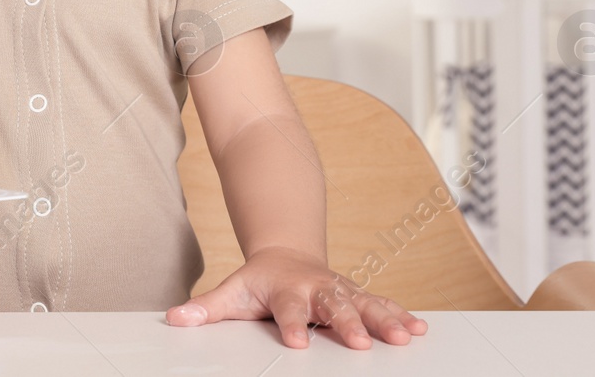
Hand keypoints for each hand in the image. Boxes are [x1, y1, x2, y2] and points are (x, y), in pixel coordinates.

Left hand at [165, 245, 427, 349]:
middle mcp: (316, 287)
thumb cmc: (258, 280)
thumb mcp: (231, 290)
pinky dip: (401, 314)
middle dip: (347, 323)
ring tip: (405, 336)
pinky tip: (419, 329)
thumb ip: (206, 307)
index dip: (290, 324)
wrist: (285, 251)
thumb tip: (175, 318)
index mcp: (285, 289)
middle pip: (333, 305)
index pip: (287, 308)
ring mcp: (339, 289)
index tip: (296, 342)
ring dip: (385, 319)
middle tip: (360, 344)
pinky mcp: (357, 293)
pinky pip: (381, 302)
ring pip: (365, 302)